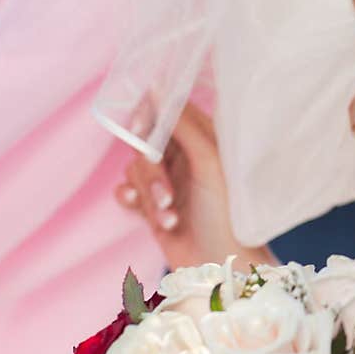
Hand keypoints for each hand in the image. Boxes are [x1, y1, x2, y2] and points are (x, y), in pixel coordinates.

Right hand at [113, 97, 272, 271]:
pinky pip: (127, 191)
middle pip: (145, 142)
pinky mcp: (154, 205)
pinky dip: (135, 204)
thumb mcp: (207, 162)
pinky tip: (152, 216)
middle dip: (151, 169)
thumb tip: (157, 86)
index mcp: (205, 139)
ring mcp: (169, 180)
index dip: (149, 117)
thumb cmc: (227, 215)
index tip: (141, 129)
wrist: (221, 267)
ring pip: (134, 169)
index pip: (168, 110)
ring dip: (148, 195)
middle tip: (166, 193)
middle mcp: (185, 155)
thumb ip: (181, 124)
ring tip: (170, 214)